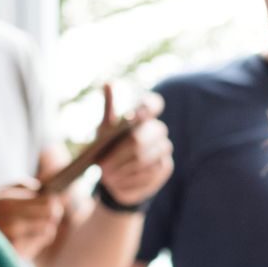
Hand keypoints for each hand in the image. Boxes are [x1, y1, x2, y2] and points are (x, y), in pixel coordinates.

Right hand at [0, 180, 64, 259]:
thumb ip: (18, 186)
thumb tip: (39, 186)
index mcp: (8, 204)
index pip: (48, 202)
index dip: (52, 201)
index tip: (49, 201)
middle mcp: (13, 224)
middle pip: (52, 218)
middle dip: (52, 215)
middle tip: (45, 215)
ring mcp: (13, 242)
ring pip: (47, 233)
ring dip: (44, 229)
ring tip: (32, 227)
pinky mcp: (13, 256)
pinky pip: (36, 246)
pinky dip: (34, 242)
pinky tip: (23, 238)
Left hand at [96, 84, 172, 206]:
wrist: (116, 178)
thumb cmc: (109, 149)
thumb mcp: (105, 130)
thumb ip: (109, 109)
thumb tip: (108, 83)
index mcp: (145, 115)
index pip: (152, 104)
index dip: (146, 108)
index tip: (135, 115)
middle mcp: (158, 130)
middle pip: (140, 139)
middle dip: (118, 155)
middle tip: (102, 167)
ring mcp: (164, 149)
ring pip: (143, 160)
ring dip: (121, 170)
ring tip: (107, 177)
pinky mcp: (165, 168)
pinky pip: (147, 175)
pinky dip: (129, 181)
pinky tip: (118, 183)